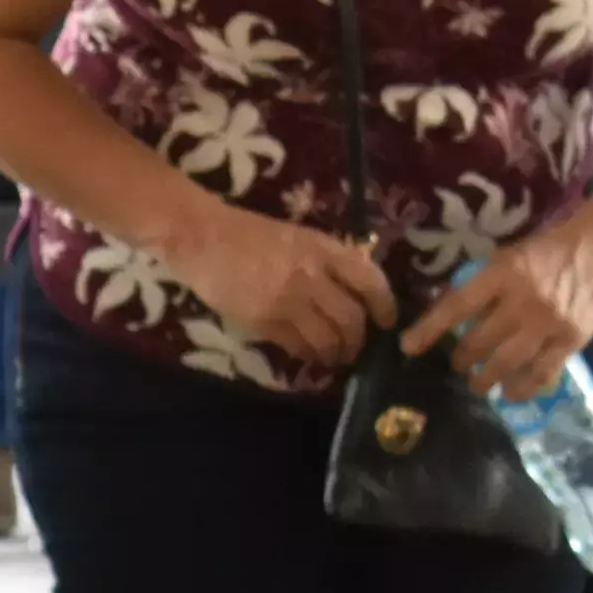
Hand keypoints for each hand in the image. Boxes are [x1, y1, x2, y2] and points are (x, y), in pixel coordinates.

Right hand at [157, 197, 404, 365]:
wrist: (205, 239)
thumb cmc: (251, 235)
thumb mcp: (300, 237)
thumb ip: (328, 260)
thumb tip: (354, 289)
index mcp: (324, 250)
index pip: (371, 281)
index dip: (385, 306)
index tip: (387, 322)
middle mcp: (311, 276)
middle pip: (351, 319)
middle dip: (357, 341)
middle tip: (354, 349)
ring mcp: (287, 301)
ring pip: (326, 339)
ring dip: (334, 354)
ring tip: (332, 358)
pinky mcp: (264, 321)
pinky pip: (296, 346)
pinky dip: (307, 355)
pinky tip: (306, 355)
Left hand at [406, 204, 592, 404]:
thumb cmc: (548, 251)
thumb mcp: (507, 257)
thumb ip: (480, 284)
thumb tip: (444, 312)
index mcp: (502, 274)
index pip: (457, 306)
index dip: (429, 329)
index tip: (408, 347)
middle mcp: (523, 301)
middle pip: (479, 341)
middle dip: (461, 358)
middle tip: (457, 363)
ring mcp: (548, 324)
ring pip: (505, 363)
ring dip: (484, 378)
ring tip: (478, 383)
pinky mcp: (571, 340)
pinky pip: (541, 374)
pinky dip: (522, 388)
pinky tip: (510, 393)